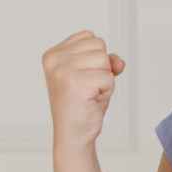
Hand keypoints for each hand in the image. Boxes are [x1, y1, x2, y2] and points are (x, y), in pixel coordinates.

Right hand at [42, 30, 124, 148]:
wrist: (73, 134)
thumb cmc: (82, 104)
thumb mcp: (93, 74)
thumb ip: (106, 60)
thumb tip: (119, 62)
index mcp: (53, 54)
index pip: (90, 37)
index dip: (95, 59)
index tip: (83, 77)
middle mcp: (54, 60)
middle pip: (99, 45)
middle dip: (101, 68)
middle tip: (88, 87)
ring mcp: (63, 71)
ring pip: (105, 60)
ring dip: (104, 79)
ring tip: (90, 93)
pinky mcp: (76, 83)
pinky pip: (109, 78)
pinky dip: (107, 91)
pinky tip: (92, 100)